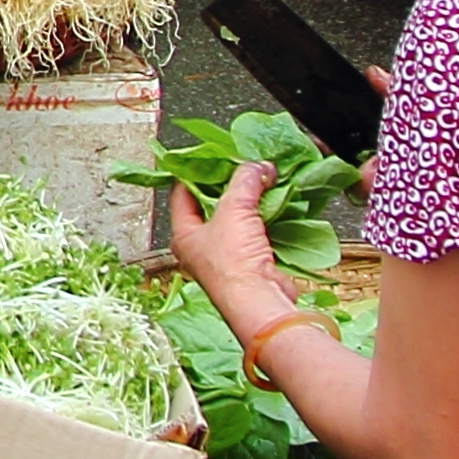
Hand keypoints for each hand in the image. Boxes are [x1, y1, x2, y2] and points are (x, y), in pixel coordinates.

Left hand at [167, 156, 285, 315]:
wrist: (259, 301)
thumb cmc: (232, 265)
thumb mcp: (233, 210)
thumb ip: (244, 182)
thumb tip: (255, 167)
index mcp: (184, 236)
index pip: (182, 195)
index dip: (193, 173)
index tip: (207, 156)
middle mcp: (202, 248)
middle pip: (212, 207)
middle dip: (227, 187)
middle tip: (240, 167)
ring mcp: (227, 258)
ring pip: (237, 220)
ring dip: (250, 203)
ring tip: (261, 181)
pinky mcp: (251, 264)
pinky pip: (258, 234)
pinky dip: (267, 219)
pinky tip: (276, 205)